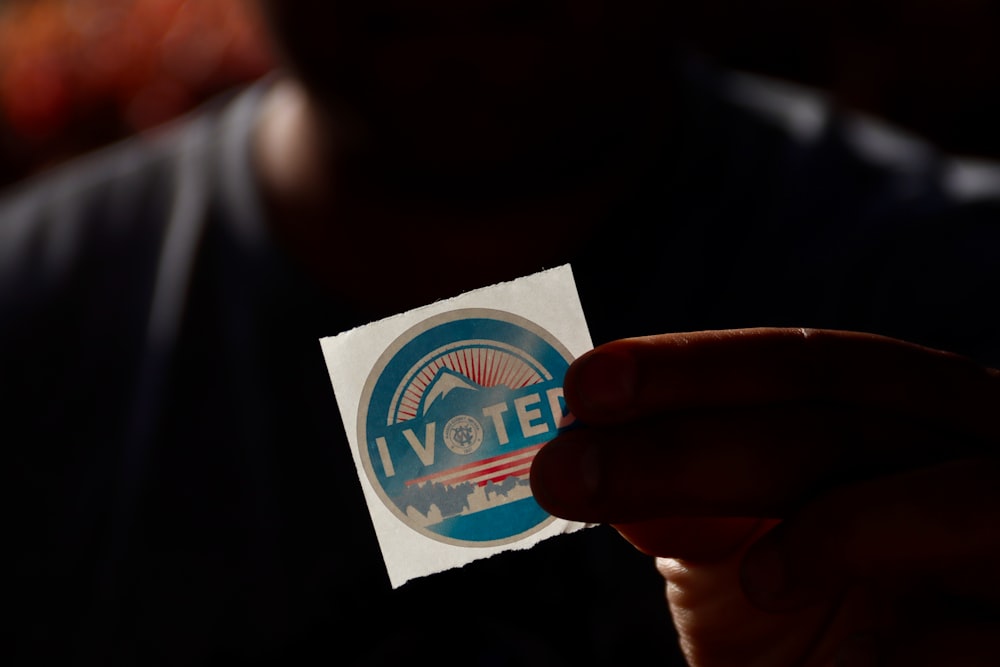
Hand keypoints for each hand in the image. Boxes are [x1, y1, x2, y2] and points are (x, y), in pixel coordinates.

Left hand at [530, 328, 999, 665]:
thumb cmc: (833, 621)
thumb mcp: (747, 557)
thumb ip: (692, 505)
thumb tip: (593, 457)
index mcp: (902, 414)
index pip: (805, 365)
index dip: (696, 369)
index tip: (585, 387)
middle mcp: (974, 448)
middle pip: (848, 414)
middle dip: (702, 439)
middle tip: (575, 466)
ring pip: (948, 497)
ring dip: (837, 527)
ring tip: (757, 579)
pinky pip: (995, 627)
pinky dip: (928, 641)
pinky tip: (866, 663)